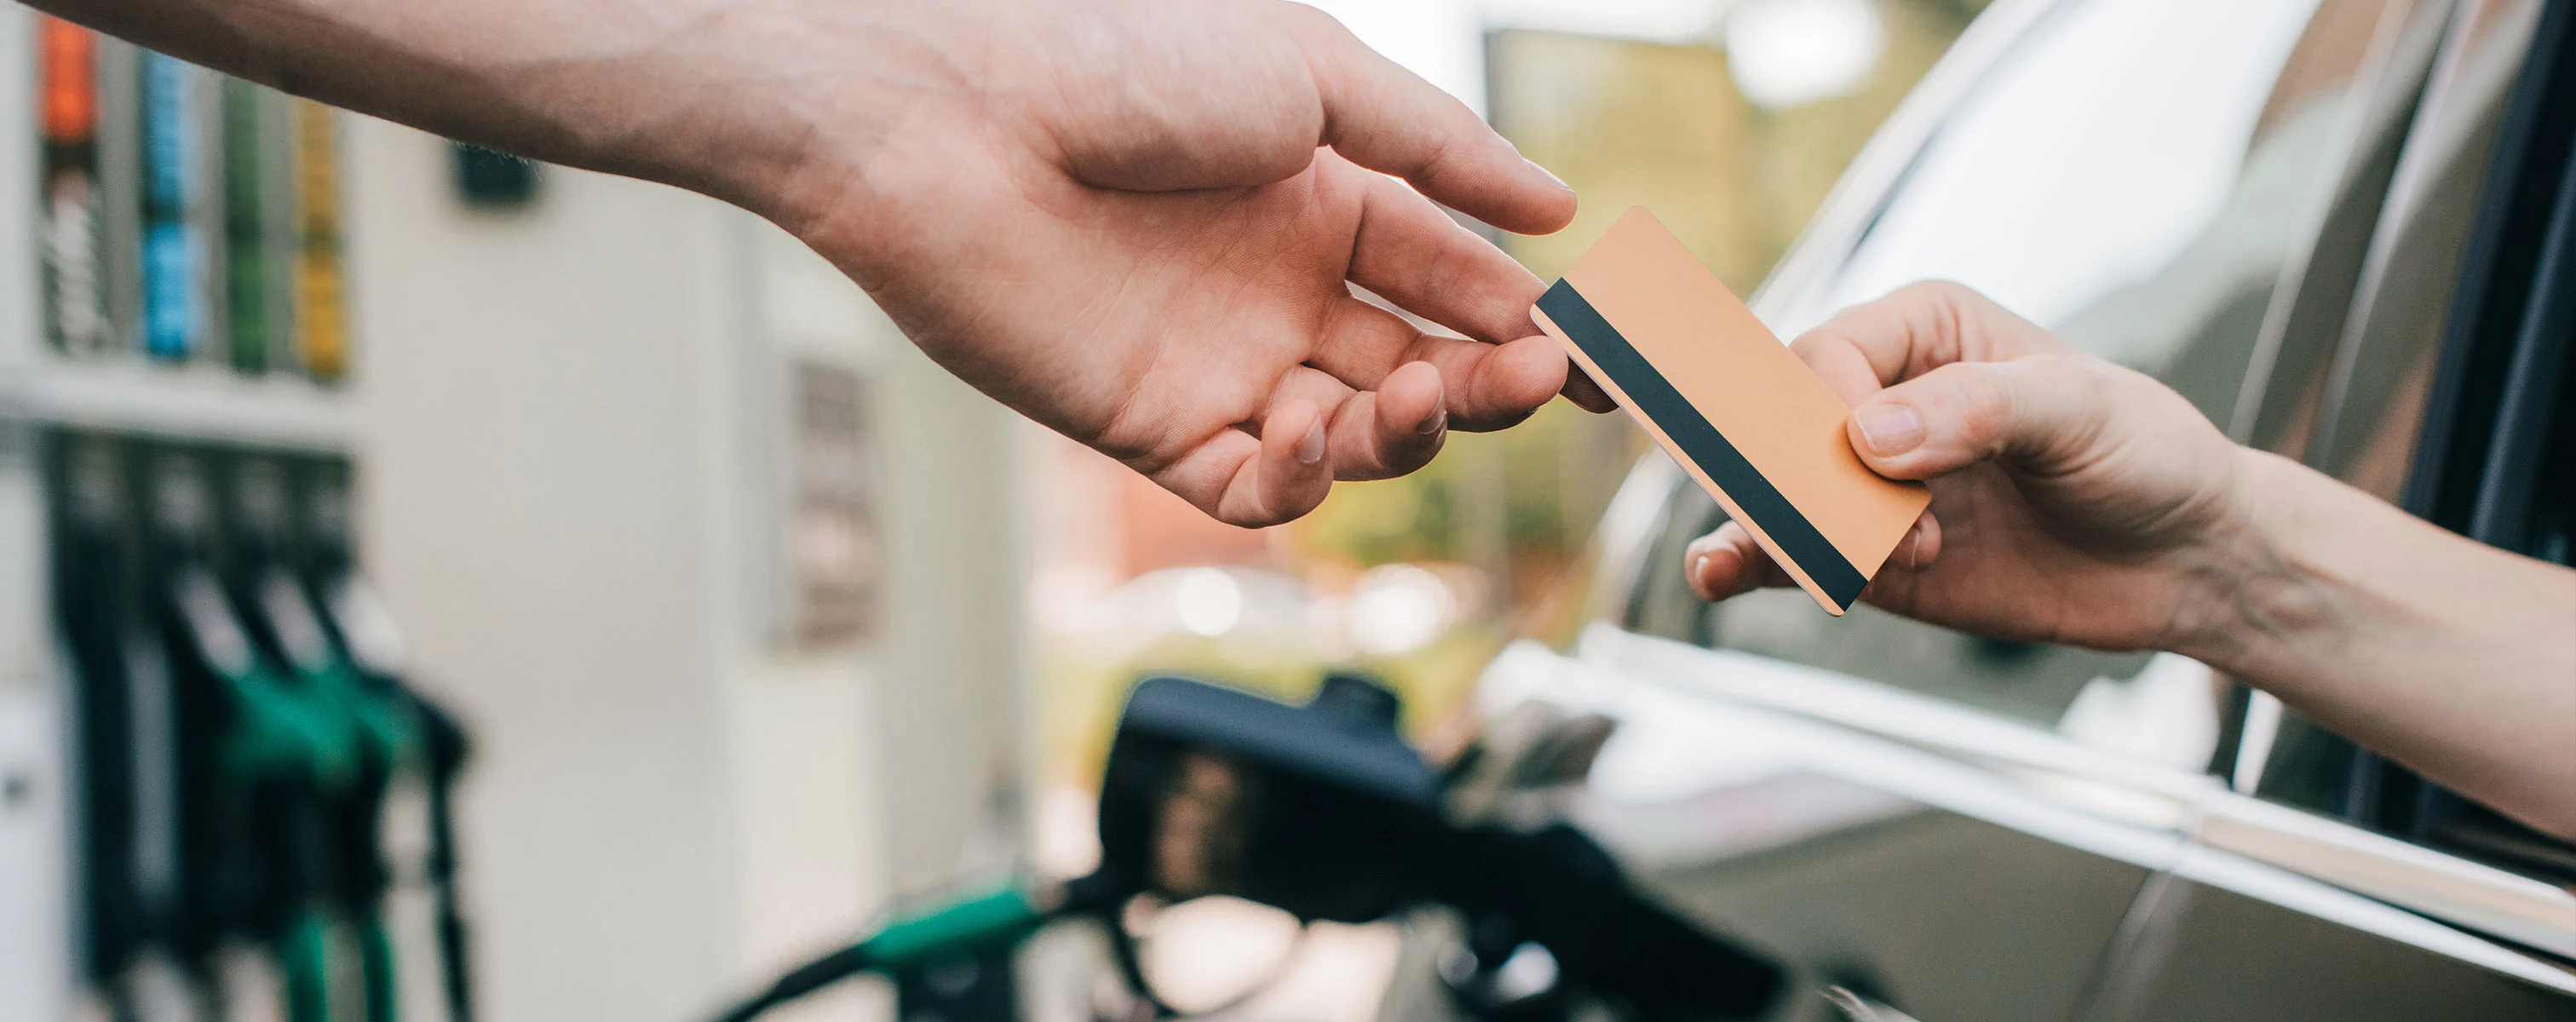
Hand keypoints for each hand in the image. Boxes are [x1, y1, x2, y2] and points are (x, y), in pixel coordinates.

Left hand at [742, 0, 1611, 525]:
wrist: (956, 116)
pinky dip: (1301, 476)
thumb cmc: (1121, 62)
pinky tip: (1305, 421)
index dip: (1529, 317)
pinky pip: (1255, 488)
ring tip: (1419, 394)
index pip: (1452, 278)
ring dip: (1409, 432)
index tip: (1602, 350)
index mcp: (1320, 200)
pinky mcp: (1151, 429)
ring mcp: (1218, 364)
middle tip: (1543, 382)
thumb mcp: (1310, 73)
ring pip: (1353, 439)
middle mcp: (1276, 290)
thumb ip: (1438, 149)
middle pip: (1418, 368)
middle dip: (1489, 383)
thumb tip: (1558, 208)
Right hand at [1685, 282, 2254, 652]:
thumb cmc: (2147, 457)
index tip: (1882, 462)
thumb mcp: (2083, 409)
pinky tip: (1722, 571)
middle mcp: (1881, 399)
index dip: (1832, 409)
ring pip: (1775, 494)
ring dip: (1790, 530)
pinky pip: (1784, 556)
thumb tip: (1870, 438)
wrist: (2183, 560)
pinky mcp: (1867, 554)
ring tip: (1853, 561)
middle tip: (1879, 522)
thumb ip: (1978, 409)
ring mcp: (1868, 483)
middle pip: (1779, 423)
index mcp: (1924, 331)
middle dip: (1808, 478)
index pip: (1826, 354)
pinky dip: (1745, 564)